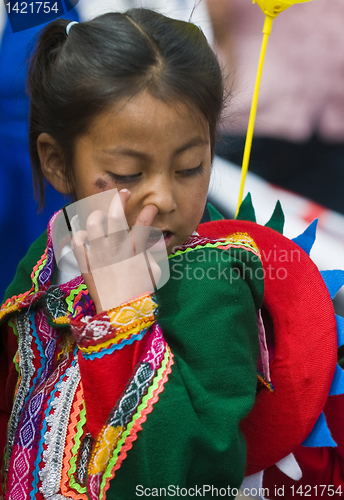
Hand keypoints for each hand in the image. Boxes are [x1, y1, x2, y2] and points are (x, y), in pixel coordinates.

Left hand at [72, 190, 160, 312]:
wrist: (120, 314)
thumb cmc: (140, 295)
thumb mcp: (153, 274)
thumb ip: (151, 256)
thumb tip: (151, 244)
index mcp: (135, 252)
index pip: (143, 223)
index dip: (148, 211)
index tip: (151, 206)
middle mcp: (116, 249)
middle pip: (116, 215)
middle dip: (120, 199)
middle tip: (123, 193)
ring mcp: (99, 256)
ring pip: (93, 224)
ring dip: (97, 215)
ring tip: (100, 215)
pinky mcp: (86, 265)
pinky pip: (77, 244)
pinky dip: (79, 236)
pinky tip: (84, 235)